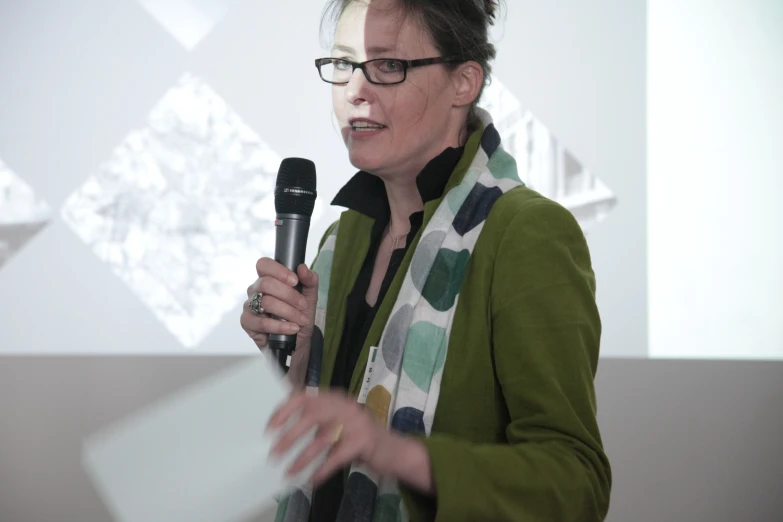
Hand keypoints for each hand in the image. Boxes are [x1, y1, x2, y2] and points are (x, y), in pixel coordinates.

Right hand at [240, 258, 318, 351]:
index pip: (264, 265)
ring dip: (288, 312)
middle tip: (303, 305)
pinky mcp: (247, 322)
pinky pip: (261, 322)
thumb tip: (302, 268)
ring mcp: (249, 305)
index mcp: (268, 278)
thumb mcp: (310, 297)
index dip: (279, 271)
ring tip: (301, 320)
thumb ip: (310, 280)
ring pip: (265, 302)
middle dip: (289, 295)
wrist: (297, 340)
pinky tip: (292, 328)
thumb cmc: (300, 314)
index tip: (295, 281)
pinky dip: (280, 326)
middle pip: (266, 283)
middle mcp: (255, 289)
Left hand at [266, 390, 397, 485]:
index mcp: (335, 398)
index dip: (284, 411)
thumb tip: (281, 434)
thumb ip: (316, 423)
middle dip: (290, 435)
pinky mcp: (364, 441)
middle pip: (312, 415)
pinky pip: (337, 456)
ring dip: (303, 457)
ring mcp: (357, 422)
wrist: (394, 450)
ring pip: (323, 438)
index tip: (270, 428)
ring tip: (289, 472)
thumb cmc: (358, 438)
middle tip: (275, 453)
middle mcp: (345, 405)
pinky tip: (312, 480)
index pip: (304, 396)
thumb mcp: (337, 424)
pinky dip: (322, 469)